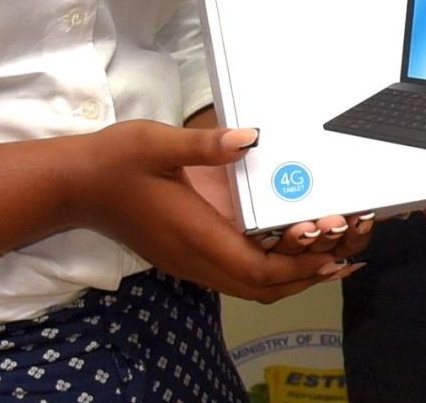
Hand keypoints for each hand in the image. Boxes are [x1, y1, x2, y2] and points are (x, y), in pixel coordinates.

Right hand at [70, 121, 361, 301]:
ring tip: (334, 254)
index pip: (257, 268)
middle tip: (350, 250)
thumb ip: (204, 145)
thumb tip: (248, 138)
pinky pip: (238, 273)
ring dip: (293, 274)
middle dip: (308, 272)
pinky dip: (272, 268)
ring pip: (251, 284)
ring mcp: (190, 261)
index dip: (299, 263)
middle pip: (262, 286)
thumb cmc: (115, 162)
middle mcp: (196, 258)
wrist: (74, 186)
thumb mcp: (157, 143)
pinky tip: (289, 247)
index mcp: (194, 236)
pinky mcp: (188, 254)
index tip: (333, 247)